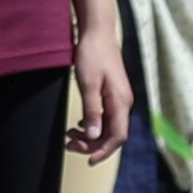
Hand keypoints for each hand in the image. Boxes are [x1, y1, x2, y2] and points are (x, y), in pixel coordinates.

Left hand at [66, 16, 128, 160]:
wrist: (98, 32)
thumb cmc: (93, 55)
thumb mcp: (88, 84)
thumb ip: (92, 111)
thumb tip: (93, 136)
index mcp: (120, 102)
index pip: (117, 137)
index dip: (103, 151)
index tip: (88, 160)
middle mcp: (123, 103)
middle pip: (112, 135)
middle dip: (91, 145)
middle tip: (68, 144)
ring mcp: (119, 99)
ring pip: (107, 127)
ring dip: (89, 136)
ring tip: (69, 136)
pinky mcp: (112, 94)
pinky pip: (105, 118)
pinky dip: (91, 125)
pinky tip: (78, 124)